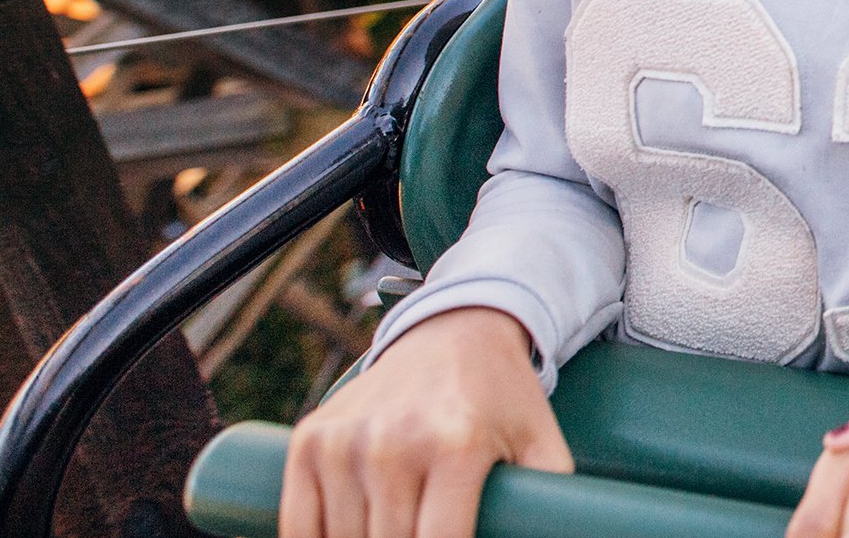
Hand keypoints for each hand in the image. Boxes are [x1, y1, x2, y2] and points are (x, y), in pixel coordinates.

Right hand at [282, 306, 571, 537]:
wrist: (455, 330)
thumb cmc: (503, 399)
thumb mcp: (541, 443)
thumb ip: (551, 502)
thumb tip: (551, 535)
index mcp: (459, 446)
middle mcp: (397, 442)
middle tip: (426, 534)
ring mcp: (347, 441)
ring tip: (399, 528)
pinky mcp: (311, 439)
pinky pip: (297, 526)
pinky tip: (344, 537)